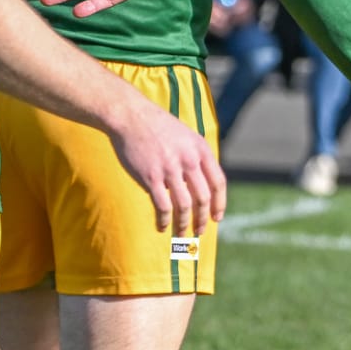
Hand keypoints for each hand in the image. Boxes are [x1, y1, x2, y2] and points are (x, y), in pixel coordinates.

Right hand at [106, 97, 225, 236]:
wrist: (131, 116)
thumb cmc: (157, 126)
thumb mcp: (186, 135)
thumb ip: (196, 156)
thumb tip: (201, 183)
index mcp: (200, 149)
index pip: (218, 182)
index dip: (220, 203)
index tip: (217, 217)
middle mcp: (188, 160)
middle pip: (203, 198)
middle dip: (203, 218)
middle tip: (200, 230)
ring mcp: (170, 169)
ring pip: (184, 205)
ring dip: (184, 223)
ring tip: (181, 233)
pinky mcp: (151, 177)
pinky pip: (163, 205)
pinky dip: (165, 220)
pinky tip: (163, 226)